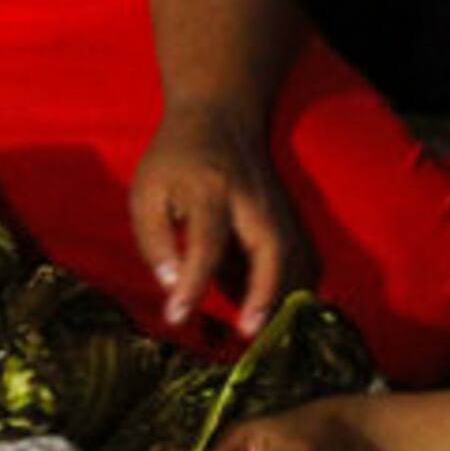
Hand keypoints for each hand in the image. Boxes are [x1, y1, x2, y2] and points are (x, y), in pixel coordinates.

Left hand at [130, 97, 314, 335]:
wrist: (219, 117)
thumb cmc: (175, 160)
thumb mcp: (147, 190)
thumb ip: (154, 239)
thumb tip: (171, 285)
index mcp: (209, 189)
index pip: (205, 242)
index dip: (192, 283)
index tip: (176, 317)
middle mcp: (251, 200)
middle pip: (270, 247)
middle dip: (263, 293)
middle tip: (248, 333)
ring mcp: (277, 208)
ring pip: (293, 257)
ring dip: (280, 296)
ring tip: (257, 330)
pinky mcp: (290, 217)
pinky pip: (302, 258)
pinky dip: (294, 287)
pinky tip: (273, 311)